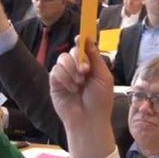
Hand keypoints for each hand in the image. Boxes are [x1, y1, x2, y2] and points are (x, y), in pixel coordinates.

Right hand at [50, 38, 115, 157]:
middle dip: (78, 59)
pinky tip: (71, 88)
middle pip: (72, 51)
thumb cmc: (100, 101)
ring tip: (78, 84)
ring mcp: (65, 75)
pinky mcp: (55, 83)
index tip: (81, 37)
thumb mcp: (103, 76)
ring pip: (62, 59)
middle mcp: (77, 68)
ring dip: (71, 70)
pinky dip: (64, 78)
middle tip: (85, 71)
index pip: (83, 48)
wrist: (89, 120)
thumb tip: (88, 38)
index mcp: (90, 66)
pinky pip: (55, 71)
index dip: (82, 41)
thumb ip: (95, 57)